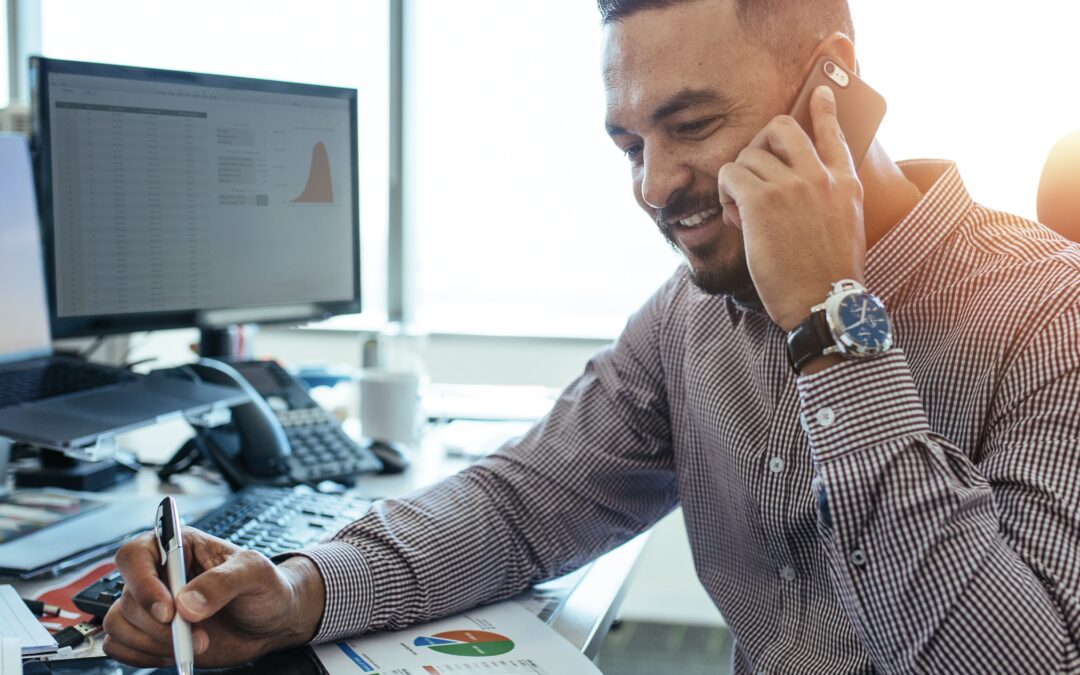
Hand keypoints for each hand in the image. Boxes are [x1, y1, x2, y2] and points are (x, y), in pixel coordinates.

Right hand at [103, 527, 324, 668]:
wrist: (273, 621)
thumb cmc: (266, 587)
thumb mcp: (256, 573)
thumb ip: (224, 582)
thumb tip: (186, 604)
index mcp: (178, 546)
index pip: (135, 555)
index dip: (143, 584)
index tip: (169, 611)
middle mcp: (159, 575)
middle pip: (128, 598)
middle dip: (161, 626)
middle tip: (198, 636)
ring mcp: (152, 605)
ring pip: (118, 624)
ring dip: (153, 643)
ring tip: (196, 644)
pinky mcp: (149, 633)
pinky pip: (119, 645)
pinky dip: (143, 656)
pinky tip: (177, 653)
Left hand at [718, 85, 865, 330]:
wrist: (822, 302)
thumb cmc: (828, 276)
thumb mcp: (846, 226)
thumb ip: (830, 199)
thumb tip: (800, 186)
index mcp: (845, 183)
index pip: (834, 133)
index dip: (824, 109)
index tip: (820, 92)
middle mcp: (819, 176)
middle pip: (781, 128)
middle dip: (759, 143)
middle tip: (753, 170)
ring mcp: (790, 185)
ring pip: (747, 154)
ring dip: (737, 180)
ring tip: (743, 210)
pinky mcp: (761, 200)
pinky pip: (729, 174)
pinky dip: (725, 193)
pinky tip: (735, 215)